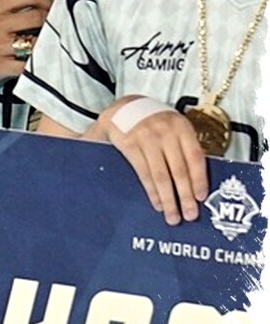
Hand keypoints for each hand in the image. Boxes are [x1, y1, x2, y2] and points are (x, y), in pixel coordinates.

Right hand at [0, 0, 50, 86]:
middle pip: (37, 17)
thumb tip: (38, 5)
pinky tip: (39, 62)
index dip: (47, 1)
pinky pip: (27, 65)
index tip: (54, 8)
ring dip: (46, 44)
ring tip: (50, 45)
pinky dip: (36, 64)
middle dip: (52, 22)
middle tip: (58, 27)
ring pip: (35, 41)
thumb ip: (4, 8)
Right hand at [101, 96, 207, 225]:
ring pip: (161, 175)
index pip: (195, 157)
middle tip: (189, 215)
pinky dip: (151, 191)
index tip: (201, 198)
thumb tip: (197, 182)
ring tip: (172, 215)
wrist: (122, 108)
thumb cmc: (153, 122)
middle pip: (179, 170)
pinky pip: (144, 173)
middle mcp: (165, 131)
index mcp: (181, 127)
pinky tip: (156, 202)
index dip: (199, 180)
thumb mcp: (173, 128)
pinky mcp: (129, 144)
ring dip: (168, 199)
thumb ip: (184, 147)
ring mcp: (146, 138)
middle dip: (185, 196)